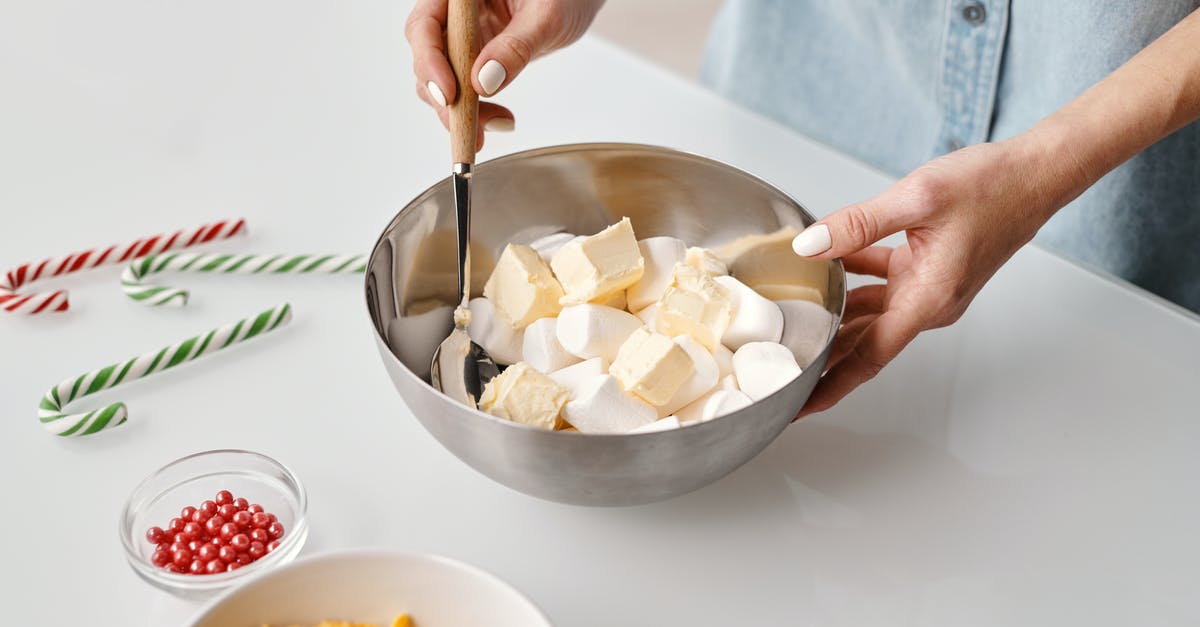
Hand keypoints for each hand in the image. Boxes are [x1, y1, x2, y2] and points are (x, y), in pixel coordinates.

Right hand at [405, 0, 604, 145]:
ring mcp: (461, 35)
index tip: (449, 94)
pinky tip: (501, 119)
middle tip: (469, 128)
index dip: (430, 61)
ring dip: (461, 110)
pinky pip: (462, 87)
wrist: (577, 1)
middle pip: (427, 56)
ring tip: (498, 123)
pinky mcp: (473, 56)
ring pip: (441, 78)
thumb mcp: (547, 17)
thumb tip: (484, 82)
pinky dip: (476, 110)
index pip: (425, 24)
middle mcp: (454, 12)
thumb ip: (516, 46)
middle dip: (445, 97)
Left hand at [794, 134, 1085, 416]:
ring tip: (792, 317)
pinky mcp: (930, 270)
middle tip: (783, 364)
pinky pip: (882, 284)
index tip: (802, 407)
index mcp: (927, 299)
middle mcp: (929, 303)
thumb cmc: (994, 186)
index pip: (869, 357)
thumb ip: (858, 225)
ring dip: (834, 313)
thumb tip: (810, 244)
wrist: (1036, 173)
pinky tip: (827, 261)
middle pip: (863, 341)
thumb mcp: (917, 198)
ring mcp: (930, 288)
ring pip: (869, 311)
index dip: (832, 385)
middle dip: (824, 355)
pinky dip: (854, 277)